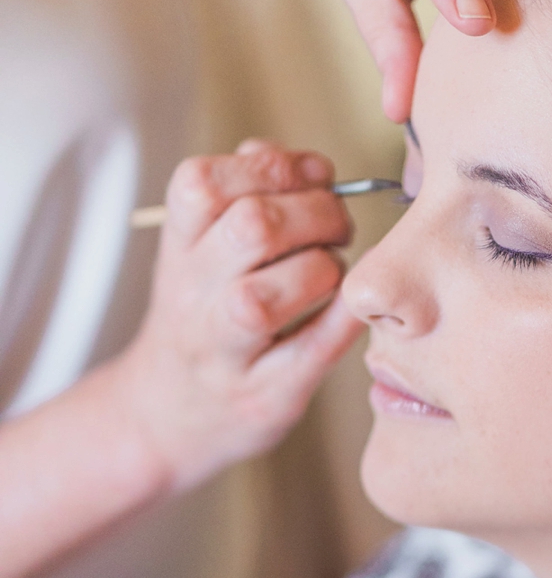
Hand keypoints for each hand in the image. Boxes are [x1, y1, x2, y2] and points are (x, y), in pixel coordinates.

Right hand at [113, 141, 360, 493]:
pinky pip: (311, 351)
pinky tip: (359, 303)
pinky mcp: (265, 396)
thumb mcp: (200, 250)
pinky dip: (345, 319)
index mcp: (177, 247)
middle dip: (316, 213)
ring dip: (324, 270)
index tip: (315, 174)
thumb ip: (243, 195)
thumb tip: (306, 163)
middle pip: (250, 228)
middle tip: (339, 226)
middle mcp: (191, 297)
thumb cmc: (204, 316)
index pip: (202, 183)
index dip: (272, 166)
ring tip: (334, 273)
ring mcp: (224, 352)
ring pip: (266, 296)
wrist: (167, 413)